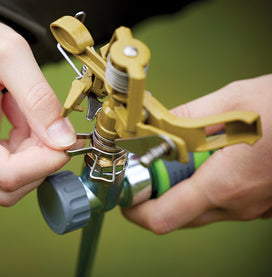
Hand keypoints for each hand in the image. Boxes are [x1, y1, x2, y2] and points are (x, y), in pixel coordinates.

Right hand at [0, 11, 75, 205]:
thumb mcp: (9, 54)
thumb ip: (39, 98)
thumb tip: (63, 141)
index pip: (6, 175)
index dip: (45, 164)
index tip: (68, 141)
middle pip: (7, 187)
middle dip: (39, 160)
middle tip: (49, 121)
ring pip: (8, 183)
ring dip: (30, 153)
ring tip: (26, 110)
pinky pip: (3, 171)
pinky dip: (22, 149)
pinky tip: (18, 117)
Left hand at [122, 74, 271, 233]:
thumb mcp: (234, 99)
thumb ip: (189, 116)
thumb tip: (158, 124)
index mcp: (223, 184)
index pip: (162, 217)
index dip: (135, 210)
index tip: (125, 193)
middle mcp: (237, 204)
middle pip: (177, 215)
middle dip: (156, 194)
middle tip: (152, 165)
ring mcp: (253, 208)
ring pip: (200, 210)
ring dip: (182, 188)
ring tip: (184, 155)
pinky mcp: (262, 203)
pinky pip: (223, 203)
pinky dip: (207, 186)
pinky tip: (212, 159)